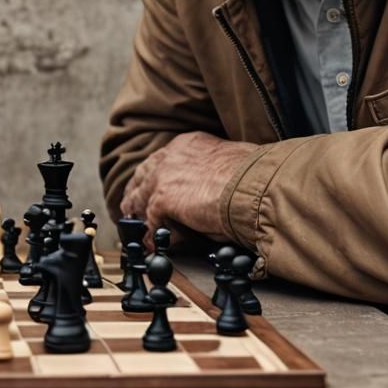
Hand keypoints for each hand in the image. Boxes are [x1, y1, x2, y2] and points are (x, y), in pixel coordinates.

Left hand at [119, 131, 258, 237]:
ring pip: (140, 195)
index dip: (155, 175)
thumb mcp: (230, 164)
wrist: (256, 186)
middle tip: (132, 205)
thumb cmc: (255, 178)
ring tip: (135, 227)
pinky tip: (152, 243)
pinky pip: (150, 220)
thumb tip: (213, 190)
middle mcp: (172, 155)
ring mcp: (163, 176)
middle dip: (136, 190)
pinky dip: (151, 234)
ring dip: (137, 212)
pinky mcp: (162, 199)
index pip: (163, 160)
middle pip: (144, 174)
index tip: (152, 186)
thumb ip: (213, 173)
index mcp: (189, 144)